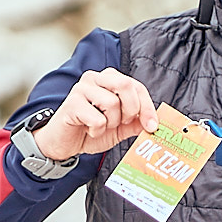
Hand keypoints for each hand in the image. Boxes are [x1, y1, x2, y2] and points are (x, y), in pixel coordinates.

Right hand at [33, 69, 157, 161]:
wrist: (65, 143)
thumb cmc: (90, 129)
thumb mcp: (120, 127)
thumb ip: (137, 122)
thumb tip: (156, 122)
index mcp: (109, 80)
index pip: (136, 86)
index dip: (148, 107)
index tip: (152, 126)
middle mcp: (95, 78)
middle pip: (126, 84)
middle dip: (131, 109)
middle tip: (124, 123)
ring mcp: (82, 88)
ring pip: (112, 102)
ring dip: (111, 122)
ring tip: (101, 126)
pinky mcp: (72, 103)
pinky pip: (97, 118)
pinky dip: (97, 130)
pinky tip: (89, 129)